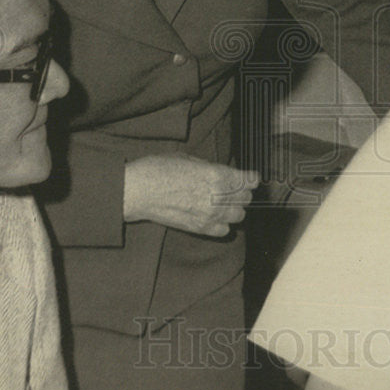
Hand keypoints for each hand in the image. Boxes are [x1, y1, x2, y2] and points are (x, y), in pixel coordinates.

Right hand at [123, 154, 258, 236]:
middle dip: (242, 192)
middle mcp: (218, 196)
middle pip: (245, 198)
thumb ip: (212, 169)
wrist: (138, 190)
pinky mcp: (200, 228)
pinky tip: (214, 217)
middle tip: (234, 189)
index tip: (250, 178)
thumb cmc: (159, 169)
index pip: (249, 180)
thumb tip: (223, 173)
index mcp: (217, 175)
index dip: (251, 178)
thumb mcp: (190, 159)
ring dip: (234, 209)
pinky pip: (224, 230)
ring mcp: (210, 214)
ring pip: (239, 215)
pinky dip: (223, 224)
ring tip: (224, 203)